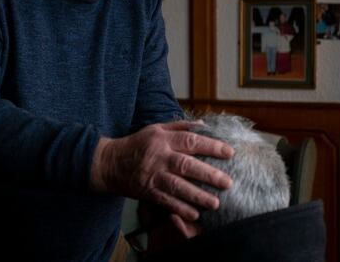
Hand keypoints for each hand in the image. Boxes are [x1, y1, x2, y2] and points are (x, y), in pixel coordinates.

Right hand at [90, 121, 232, 221]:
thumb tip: (202, 125)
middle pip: (186, 165)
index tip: (230, 153)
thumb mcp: (155, 129)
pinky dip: (180, 208)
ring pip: (177, 186)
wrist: (109, 163)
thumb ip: (179, 127)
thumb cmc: (137, 144)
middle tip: (228, 183)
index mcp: (162, 139)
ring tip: (215, 203)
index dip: (211, 146)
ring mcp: (152, 175)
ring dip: (197, 196)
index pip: (190, 140)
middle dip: (209, 175)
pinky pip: (165, 201)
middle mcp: (159, 156)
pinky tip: (194, 215)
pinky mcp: (147, 191)